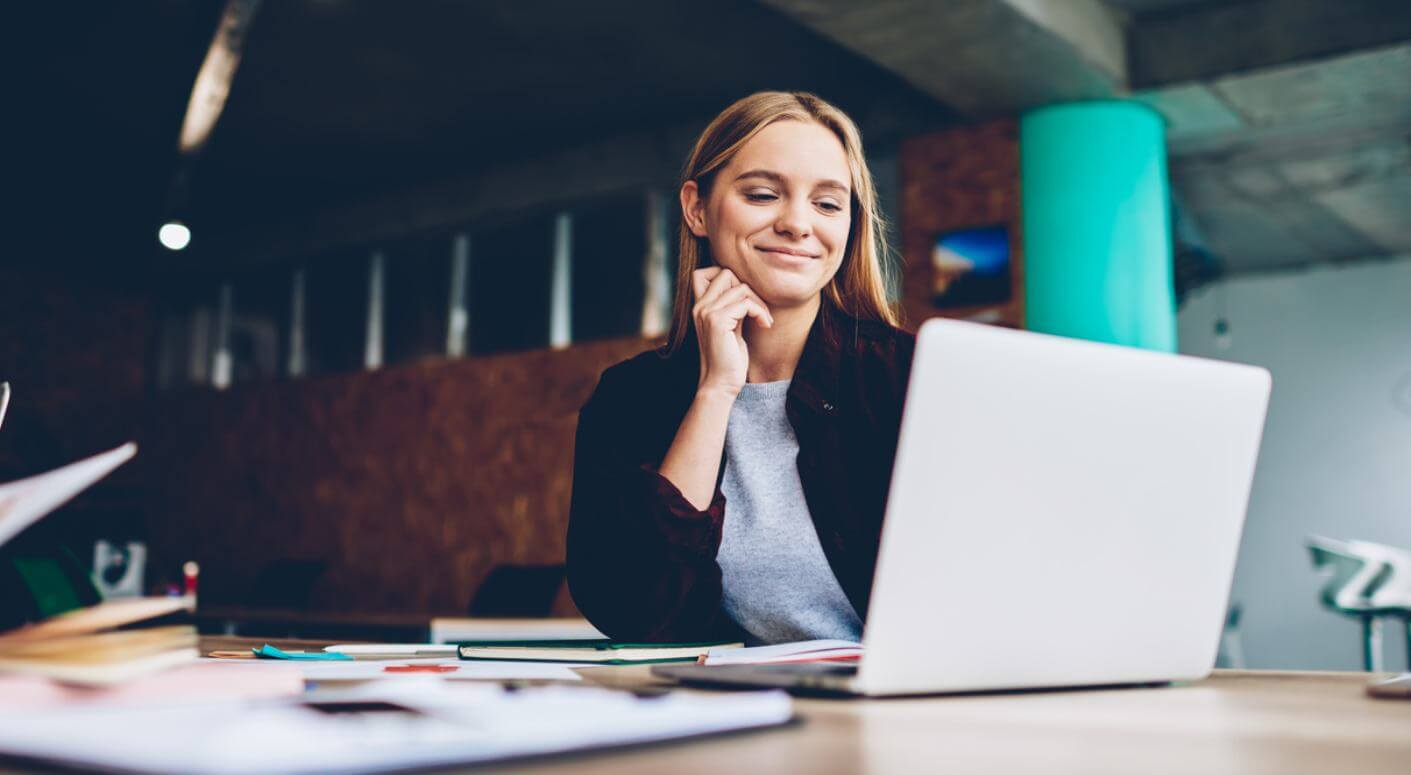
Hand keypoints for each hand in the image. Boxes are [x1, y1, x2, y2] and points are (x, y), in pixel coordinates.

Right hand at [691, 267, 773, 396]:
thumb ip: (732, 307)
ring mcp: (706, 312)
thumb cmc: (728, 359)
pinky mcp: (717, 321)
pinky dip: (760, 312)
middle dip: (748, 288)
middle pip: (726, 273)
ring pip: (740, 287)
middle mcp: (699, 306)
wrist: (720, 384)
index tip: (744, 299)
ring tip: (764, 320)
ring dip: (759, 302)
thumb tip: (746, 288)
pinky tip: (765, 325)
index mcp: (699, 306)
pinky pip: (746, 303)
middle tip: (758, 309)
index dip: (727, 277)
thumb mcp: (730, 326)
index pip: (704, 272)